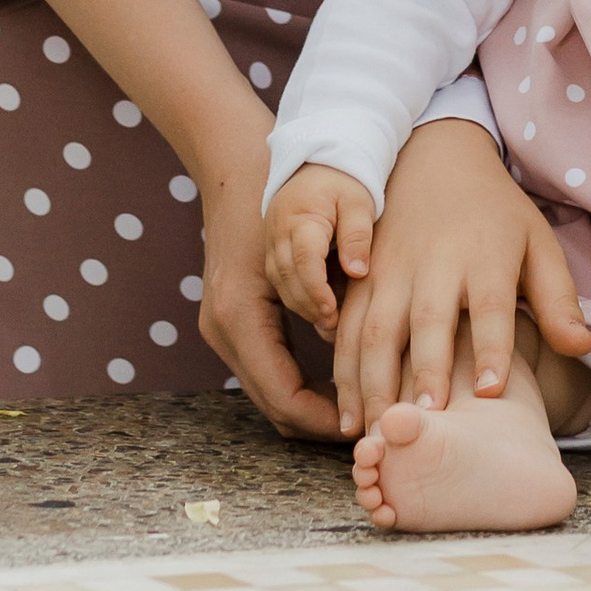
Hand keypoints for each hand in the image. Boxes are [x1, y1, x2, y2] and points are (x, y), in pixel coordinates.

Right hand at [192, 102, 342, 440]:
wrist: (236, 166)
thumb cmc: (285, 194)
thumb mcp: (321, 231)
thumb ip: (341, 270)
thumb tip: (361, 312)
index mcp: (241, 315)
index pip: (284, 397)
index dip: (325, 418)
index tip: (367, 425)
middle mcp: (222, 329)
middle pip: (273, 404)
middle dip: (319, 420)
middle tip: (370, 424)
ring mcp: (220, 327)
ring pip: (268, 392)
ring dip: (309, 403)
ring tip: (358, 406)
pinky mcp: (229, 321)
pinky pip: (265, 368)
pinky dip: (296, 381)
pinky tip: (334, 379)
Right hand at [264, 164, 377, 336]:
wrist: (316, 162)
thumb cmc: (342, 181)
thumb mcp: (358, 201)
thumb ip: (357, 235)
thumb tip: (358, 272)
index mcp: (300, 218)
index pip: (304, 260)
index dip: (317, 290)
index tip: (332, 311)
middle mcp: (279, 234)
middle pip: (288, 278)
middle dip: (309, 306)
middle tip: (334, 325)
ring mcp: (272, 244)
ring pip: (281, 284)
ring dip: (303, 306)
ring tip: (330, 321)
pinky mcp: (273, 252)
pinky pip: (280, 282)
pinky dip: (298, 298)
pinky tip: (320, 308)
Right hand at [329, 115, 590, 437]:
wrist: (437, 158)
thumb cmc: (496, 215)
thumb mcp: (537, 242)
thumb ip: (557, 298)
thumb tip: (582, 347)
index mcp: (486, 254)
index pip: (492, 304)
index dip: (492, 348)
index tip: (491, 391)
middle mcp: (436, 261)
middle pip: (429, 319)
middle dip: (424, 371)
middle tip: (425, 421)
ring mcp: (393, 268)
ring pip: (378, 328)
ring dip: (374, 383)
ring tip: (378, 433)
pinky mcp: (363, 277)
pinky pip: (347, 326)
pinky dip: (342, 372)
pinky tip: (346, 415)